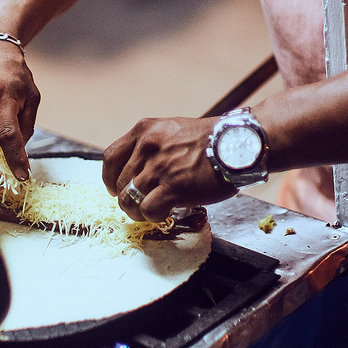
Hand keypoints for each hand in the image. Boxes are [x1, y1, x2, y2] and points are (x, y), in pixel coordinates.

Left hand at [102, 115, 236, 221]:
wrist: (237, 144)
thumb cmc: (208, 140)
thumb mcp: (171, 130)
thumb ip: (150, 147)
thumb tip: (134, 172)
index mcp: (144, 130)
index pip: (110, 157)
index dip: (110, 178)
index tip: (115, 188)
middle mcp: (148, 146)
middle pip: (119, 182)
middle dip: (127, 198)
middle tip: (140, 204)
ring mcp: (159, 167)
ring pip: (129, 199)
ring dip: (138, 211)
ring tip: (151, 212)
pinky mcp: (174, 187)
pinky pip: (148, 210)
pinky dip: (153, 217)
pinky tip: (165, 213)